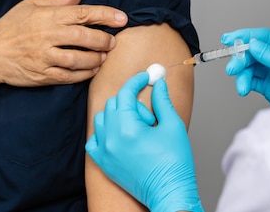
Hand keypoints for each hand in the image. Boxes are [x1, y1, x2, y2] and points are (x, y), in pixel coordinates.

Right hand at [0, 0, 127, 86]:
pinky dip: (85, 74)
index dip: (105, 15)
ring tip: (104, 56)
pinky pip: (69, 76)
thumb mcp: (30, 5)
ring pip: (79, 59)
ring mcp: (44, 57)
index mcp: (46, 16)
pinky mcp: (42, 75)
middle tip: (112, 41)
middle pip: (84, 37)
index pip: (82, 13)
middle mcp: (46, 36)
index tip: (122, 18)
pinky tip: (92, 69)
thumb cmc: (10, 27)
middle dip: (104, 39)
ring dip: (96, 58)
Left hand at [86, 73, 203, 211]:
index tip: (145, 77)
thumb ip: (162, 101)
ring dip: (117, 114)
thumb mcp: (172, 126)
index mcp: (128, 130)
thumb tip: (158, 83)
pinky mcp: (104, 163)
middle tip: (150, 113)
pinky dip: (105, 132)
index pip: (126, 94)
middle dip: (131, 100)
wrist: (169, 193)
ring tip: (138, 126)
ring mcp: (105, 152)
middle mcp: (111, 140)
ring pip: (102, 119)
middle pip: (113, 104)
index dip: (136, 81)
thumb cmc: (174, 164)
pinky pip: (95, 139)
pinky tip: (122, 135)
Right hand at [222, 28, 269, 104]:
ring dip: (242, 75)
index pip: (267, 36)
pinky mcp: (269, 85)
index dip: (246, 36)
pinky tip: (244, 89)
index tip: (230, 39)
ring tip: (242, 87)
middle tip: (232, 68)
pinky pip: (251, 79)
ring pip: (251, 66)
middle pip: (255, 51)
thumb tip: (254, 45)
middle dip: (242, 59)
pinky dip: (245, 83)